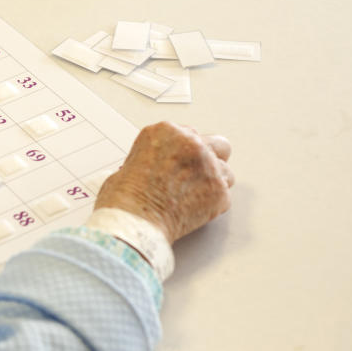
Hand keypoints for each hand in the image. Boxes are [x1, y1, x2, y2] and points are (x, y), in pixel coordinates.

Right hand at [95, 122, 234, 242]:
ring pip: (225, 170)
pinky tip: (195, 208)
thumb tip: (162, 166)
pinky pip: (224, 194)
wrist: (135, 218)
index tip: (180, 162)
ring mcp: (208, 166)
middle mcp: (191, 143)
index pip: (189, 134)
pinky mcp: (219, 190)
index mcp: (167, 131)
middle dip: (209, 157)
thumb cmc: (126, 194)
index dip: (184, 151)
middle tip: (196, 173)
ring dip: (213, 181)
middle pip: (217, 144)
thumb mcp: (132, 159)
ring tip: (195, 195)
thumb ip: (156, 155)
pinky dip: (212, 203)